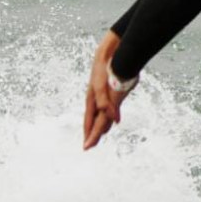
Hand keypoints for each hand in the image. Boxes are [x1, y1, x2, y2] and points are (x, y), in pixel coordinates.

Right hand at [83, 30, 134, 149]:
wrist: (110, 54)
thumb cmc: (104, 70)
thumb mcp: (102, 87)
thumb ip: (106, 104)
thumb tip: (114, 121)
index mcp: (93, 101)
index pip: (90, 122)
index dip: (89, 135)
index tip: (86, 147)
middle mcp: (97, 100)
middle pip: (94, 121)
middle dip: (92, 134)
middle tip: (89, 146)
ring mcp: (103, 96)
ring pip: (100, 116)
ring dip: (99, 127)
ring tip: (97, 135)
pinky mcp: (112, 92)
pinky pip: (108, 108)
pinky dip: (108, 116)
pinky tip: (112, 119)